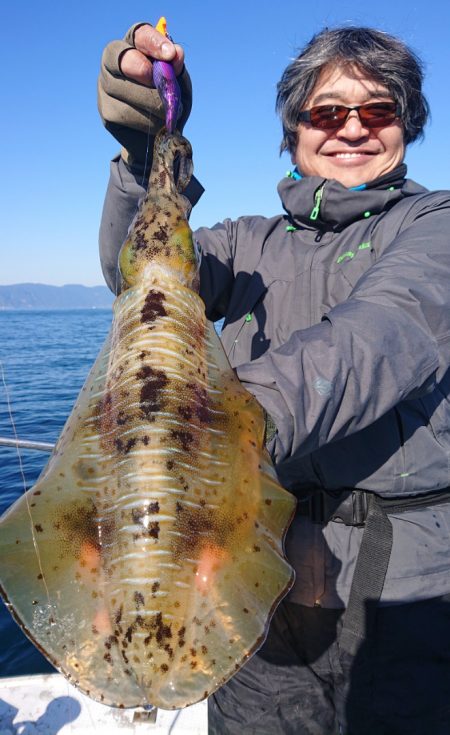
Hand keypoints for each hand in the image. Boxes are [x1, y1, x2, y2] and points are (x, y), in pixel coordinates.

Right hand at [98, 22, 191, 168]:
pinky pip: (125, 114)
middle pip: (121, 58)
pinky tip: (155, 125)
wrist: (161, 138)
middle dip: (141, 69)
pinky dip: (145, 121)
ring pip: (125, 90)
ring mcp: (105, 86)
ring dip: (152, 104)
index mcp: (135, 47)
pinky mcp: (106, 111)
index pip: (139, 34)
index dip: (153, 42)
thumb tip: (176, 54)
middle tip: (159, 84)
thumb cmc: (170, 103)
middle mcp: (114, 62)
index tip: (170, 54)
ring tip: (167, 113)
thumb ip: (176, 70)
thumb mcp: (179, 85)